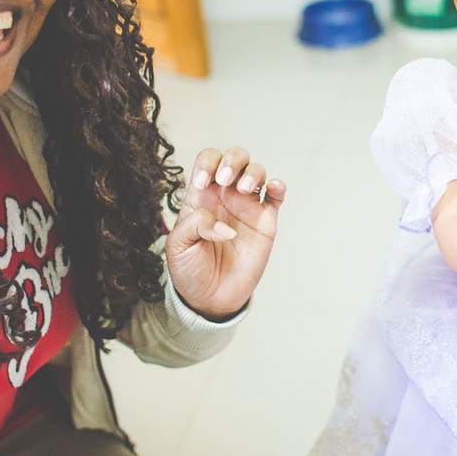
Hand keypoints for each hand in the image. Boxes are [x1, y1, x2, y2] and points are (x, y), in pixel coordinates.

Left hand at [166, 147, 285, 320]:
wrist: (209, 298)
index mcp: (201, 195)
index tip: (202, 182)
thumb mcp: (178, 246)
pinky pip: (276, 197)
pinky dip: (278, 186)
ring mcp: (247, 207)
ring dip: (252, 172)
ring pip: (257, 171)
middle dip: (232, 159)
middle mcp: (225, 196)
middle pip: (235, 157)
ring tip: (243, 189)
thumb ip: (195, 225)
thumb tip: (225, 227)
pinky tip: (272, 187)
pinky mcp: (265, 222)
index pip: (208, 160)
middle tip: (225, 179)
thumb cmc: (190, 269)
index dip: (207, 163)